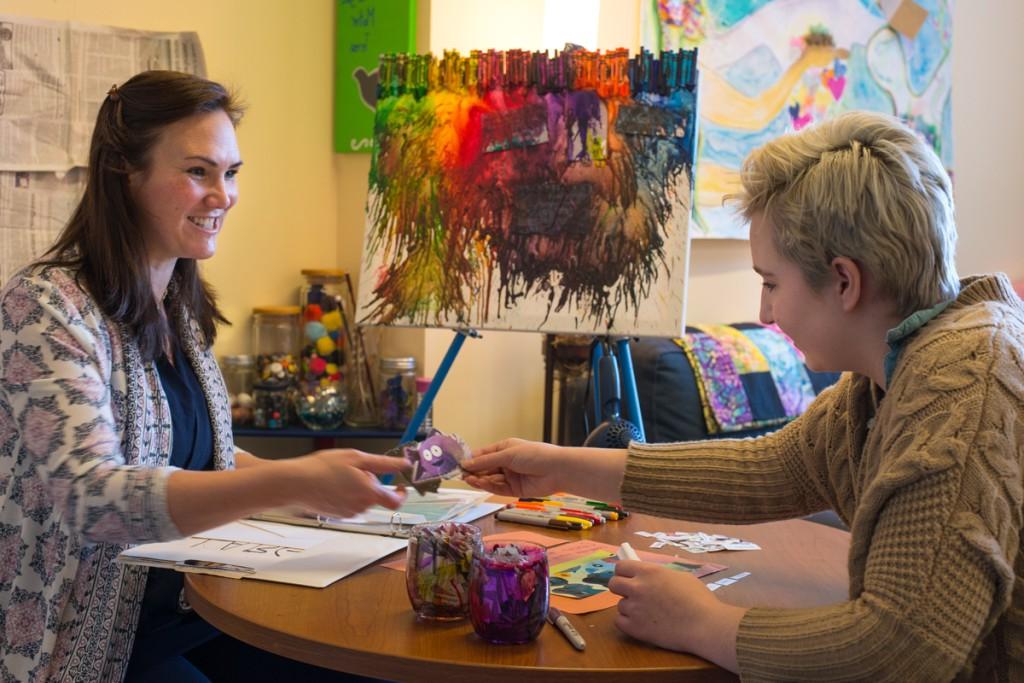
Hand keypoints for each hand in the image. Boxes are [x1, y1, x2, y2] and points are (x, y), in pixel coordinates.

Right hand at [283, 449, 410, 517]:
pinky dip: (346, 494)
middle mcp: (361, 507)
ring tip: (339, 475)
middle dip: (372, 483)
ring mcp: (349, 513)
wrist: (295, 483)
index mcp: (369, 493)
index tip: (400, 485)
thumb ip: (384, 464)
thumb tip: (404, 464)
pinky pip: (350, 504)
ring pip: (362, 500)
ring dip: (358, 488)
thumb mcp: (357, 458)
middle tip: (355, 468)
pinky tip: (332, 485)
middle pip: (376, 497)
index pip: (396, 502)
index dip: (402, 494)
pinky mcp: (338, 515)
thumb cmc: (323, 468)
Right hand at [460, 438, 567, 496]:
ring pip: (490, 479)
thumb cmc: (534, 455)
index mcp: (505, 449)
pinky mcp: (514, 490)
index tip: (458, 464)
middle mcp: (506, 462)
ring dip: (479, 480)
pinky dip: (488, 487)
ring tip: (468, 479)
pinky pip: (498, 488)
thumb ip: (486, 461)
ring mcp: (510, 476)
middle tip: (460, 475)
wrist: (557, 470)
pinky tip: (479, 483)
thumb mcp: (507, 454)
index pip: (483, 454)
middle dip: (474, 471)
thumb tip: (466, 464)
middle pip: (485, 468)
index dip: (471, 459)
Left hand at [608, 561, 742, 671]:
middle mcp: (637, 587)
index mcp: (649, 572)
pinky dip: (628, 623)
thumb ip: (660, 575)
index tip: (629, 578)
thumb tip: (651, 577)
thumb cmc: (699, 599)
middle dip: (621, 588)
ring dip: (629, 608)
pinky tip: (641, 624)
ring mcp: (634, 608)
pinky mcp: (634, 628)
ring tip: (647, 613)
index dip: (624, 573)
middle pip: (613, 584)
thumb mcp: (680, 577)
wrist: (705, 625)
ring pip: (619, 605)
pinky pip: (619, 622)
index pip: (620, 567)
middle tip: (633, 595)